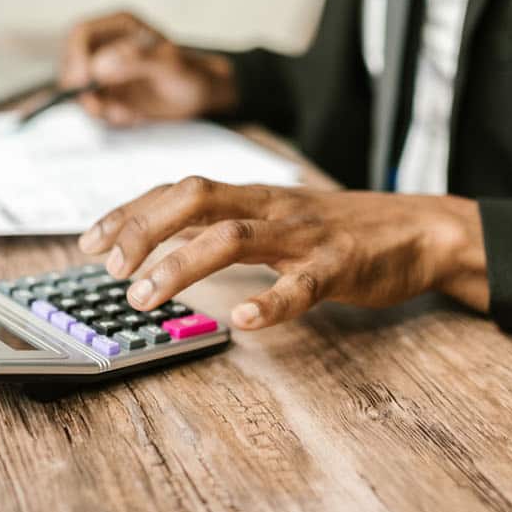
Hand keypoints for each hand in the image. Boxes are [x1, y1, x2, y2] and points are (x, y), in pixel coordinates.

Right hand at [59, 11, 237, 125]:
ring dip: (98, 107)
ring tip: (128, 113)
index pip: (80, 34)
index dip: (75, 57)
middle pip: (71, 64)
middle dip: (83, 90)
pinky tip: (133, 116)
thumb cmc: (189, 73)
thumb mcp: (169, 64)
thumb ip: (136, 60)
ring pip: (79, 90)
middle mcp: (106, 46)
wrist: (199, 96)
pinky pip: (93, 108)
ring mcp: (103, 71)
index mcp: (119, 26)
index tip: (84, 82)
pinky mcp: (106, 94)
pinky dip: (108, 116)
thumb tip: (99, 66)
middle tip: (103, 108)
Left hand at [77, 177, 488, 328]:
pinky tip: (242, 320)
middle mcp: (271, 205)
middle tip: (110, 269)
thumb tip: (165, 247)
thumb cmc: (341, 230)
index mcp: (253, 196)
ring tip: (146, 296)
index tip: (90, 241)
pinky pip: (302, 283)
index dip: (130, 212)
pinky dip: (270, 301)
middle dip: (144, 229)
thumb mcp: (277, 219)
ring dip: (181, 264)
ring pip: (234, 236)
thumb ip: (228, 226)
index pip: (179, 191)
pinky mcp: (340, 265)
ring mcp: (305, 233)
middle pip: (196, 198)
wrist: (421, 229)